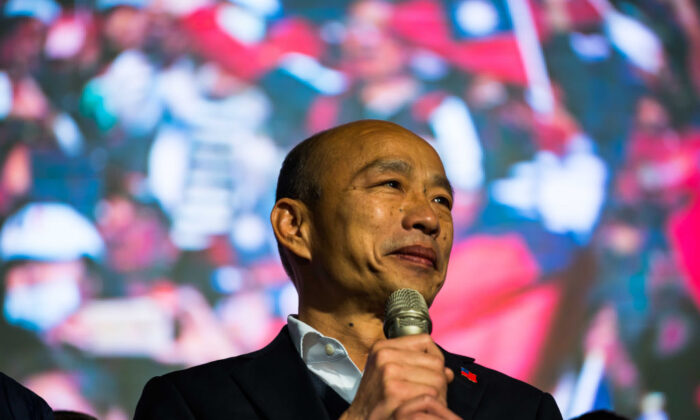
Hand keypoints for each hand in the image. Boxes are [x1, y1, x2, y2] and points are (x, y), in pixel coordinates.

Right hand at [340, 334, 458, 419]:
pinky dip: (432, 404)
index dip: (434, 358)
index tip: (430, 372)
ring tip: (426, 402)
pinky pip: (431, 394)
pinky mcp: (395, 391)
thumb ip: (417, 365)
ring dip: (438, 394)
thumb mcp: (388, 372)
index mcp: (383, 347)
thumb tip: (448, 372)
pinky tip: (422, 408)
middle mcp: (385, 355)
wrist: (360, 419)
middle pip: (435, 361)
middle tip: (431, 393)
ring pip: (437, 378)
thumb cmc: (377, 398)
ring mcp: (389, 372)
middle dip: (439, 380)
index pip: (425, 341)